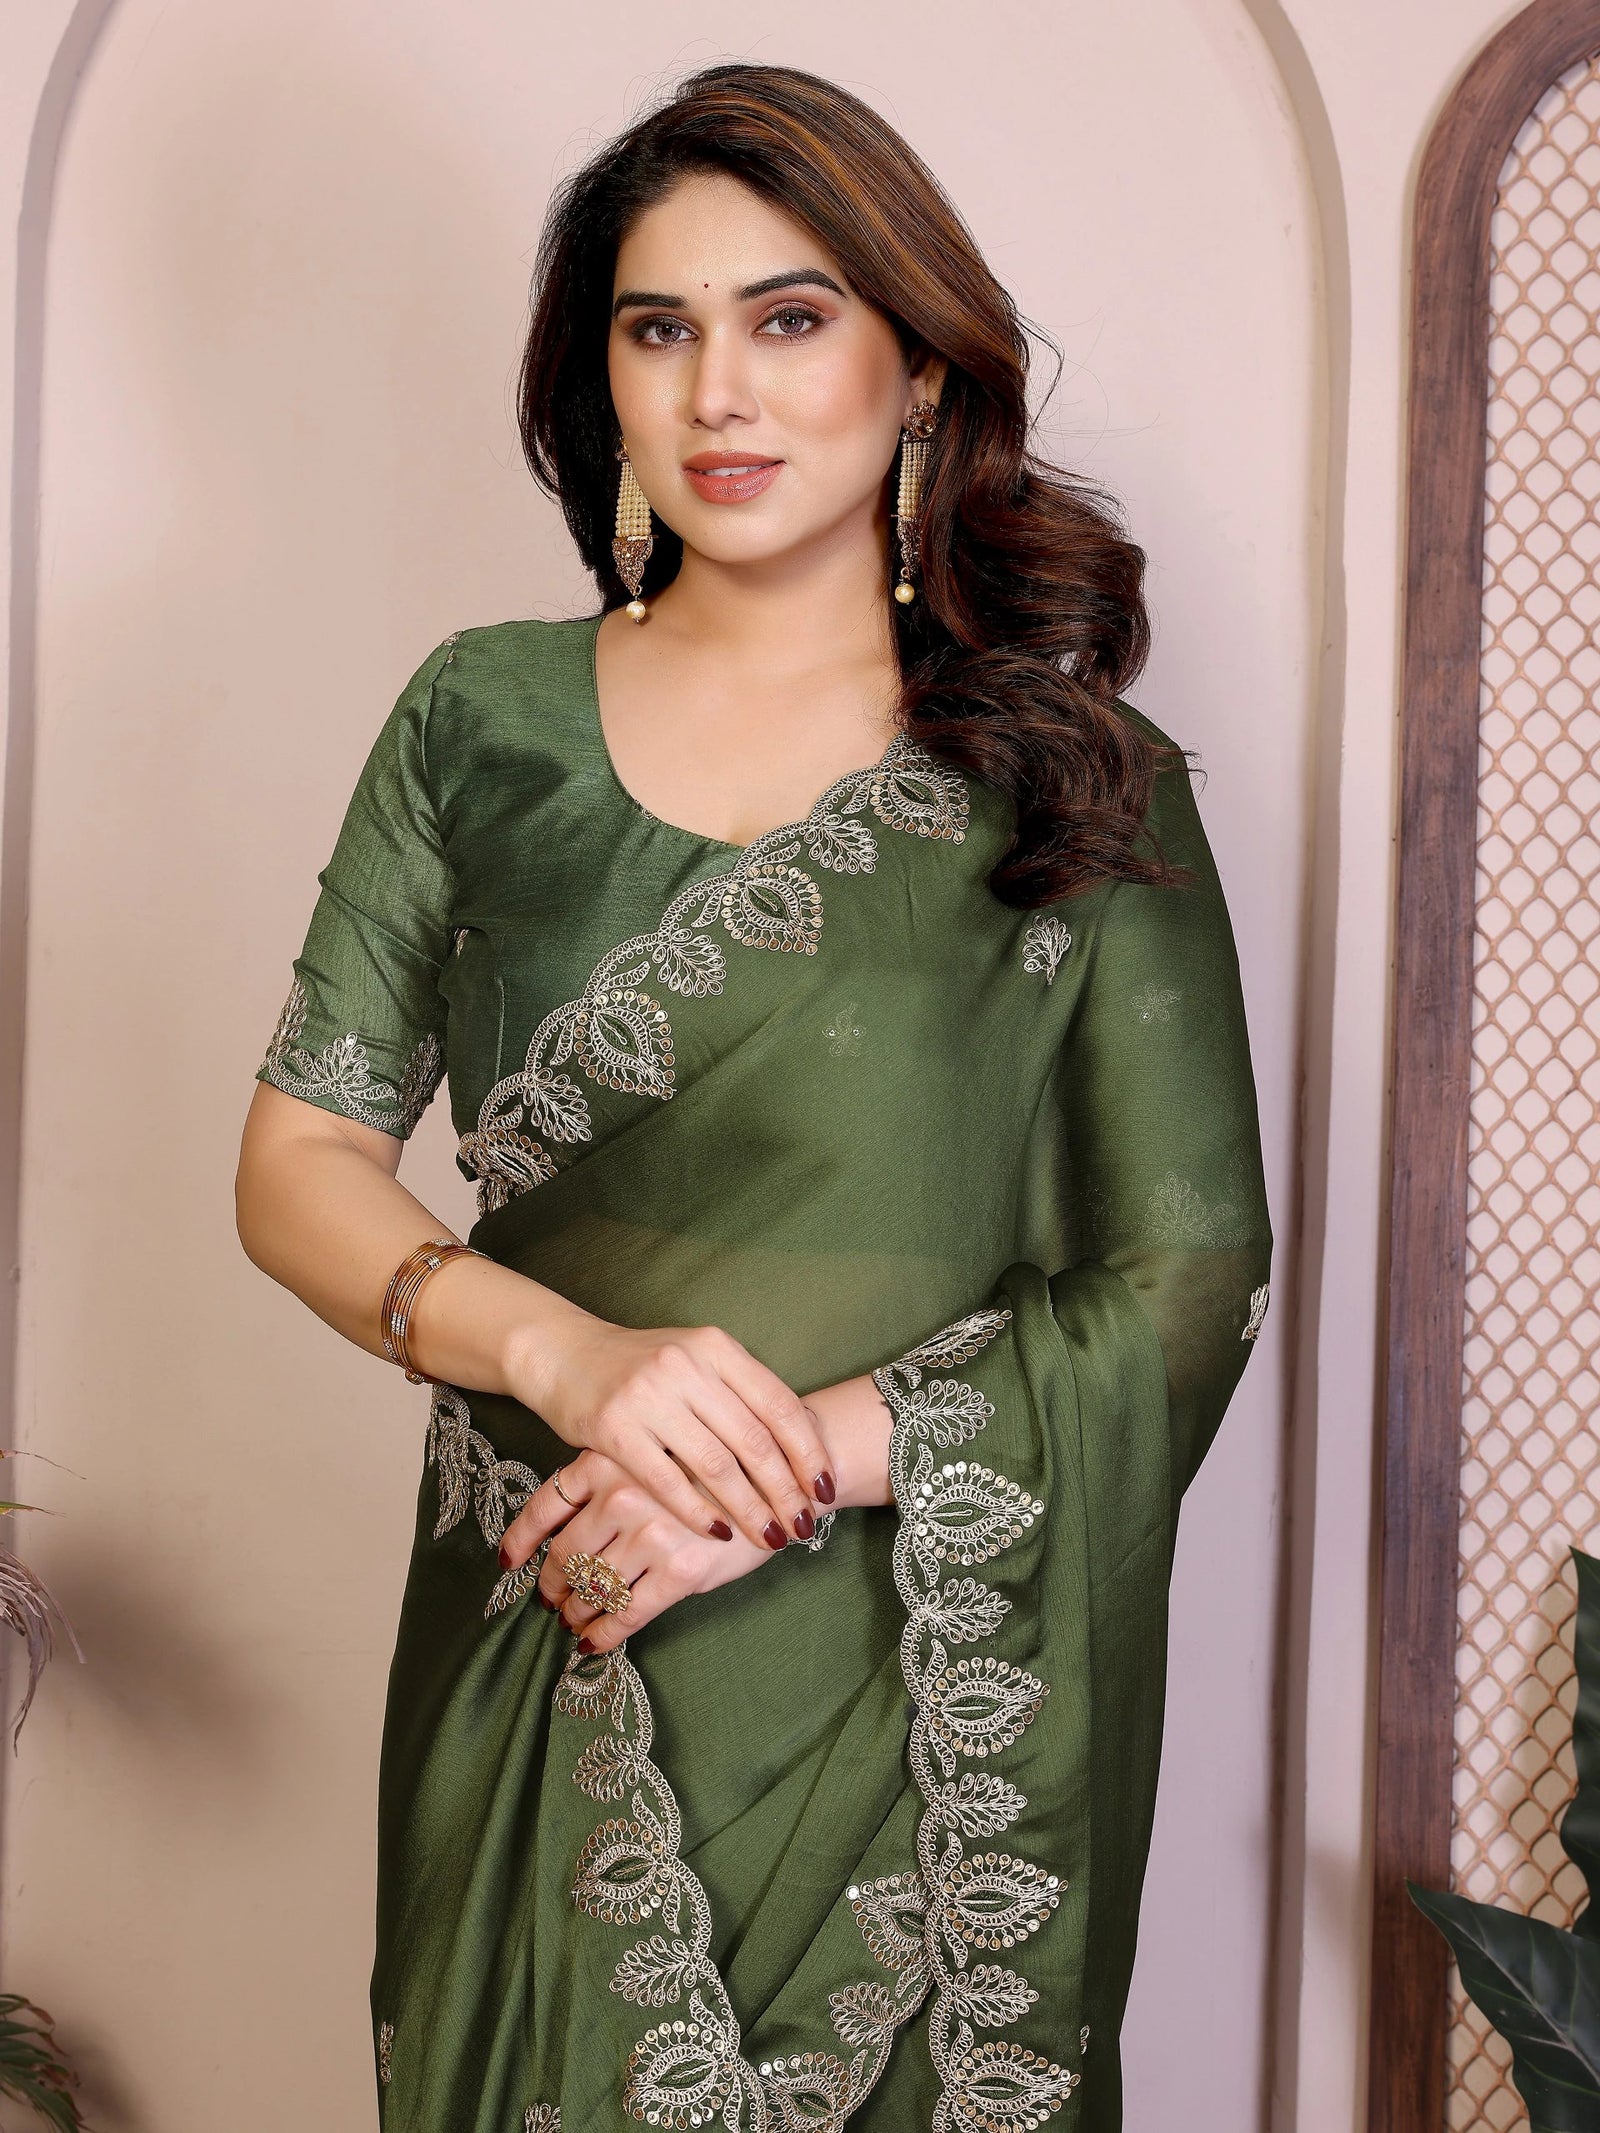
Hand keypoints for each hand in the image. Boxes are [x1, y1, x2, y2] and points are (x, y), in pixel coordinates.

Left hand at [500, 1447, 775, 1652]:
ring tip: (573, 1621)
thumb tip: (566, 1530)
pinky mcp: (681, 1570)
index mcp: (609, 1460)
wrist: (780, 1474)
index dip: (522, 1540)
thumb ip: (611, 1482)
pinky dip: (604, 1634)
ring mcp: (652, 1533)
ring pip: (593, 1587)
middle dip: (553, 1584)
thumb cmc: (714, 1465)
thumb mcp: (653, 1456)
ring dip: (576, 1612)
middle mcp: (624, 1495)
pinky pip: (627, 1613)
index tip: (509, 1562)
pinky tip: (594, 1643)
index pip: (546, 1505)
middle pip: (566, 1553)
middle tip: (551, 1600)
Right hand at [513, 1316, 835, 1552]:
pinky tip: (719, 1533)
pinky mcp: (614, 1428)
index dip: (808, 1451)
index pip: (778, 1404)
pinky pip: (667, 1481)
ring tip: (772, 1537)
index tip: (826, 1487)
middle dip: (786, 1490)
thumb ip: (738, 1391)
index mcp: (715, 1347)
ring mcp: (649, 1396)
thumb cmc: (640, 1365)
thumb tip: (798, 1443)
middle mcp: (687, 1365)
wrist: (563, 1353)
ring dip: (751, 1508)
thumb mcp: (694, 1359)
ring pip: (716, 1466)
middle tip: (805, 1524)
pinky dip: (698, 1512)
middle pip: (754, 1440)